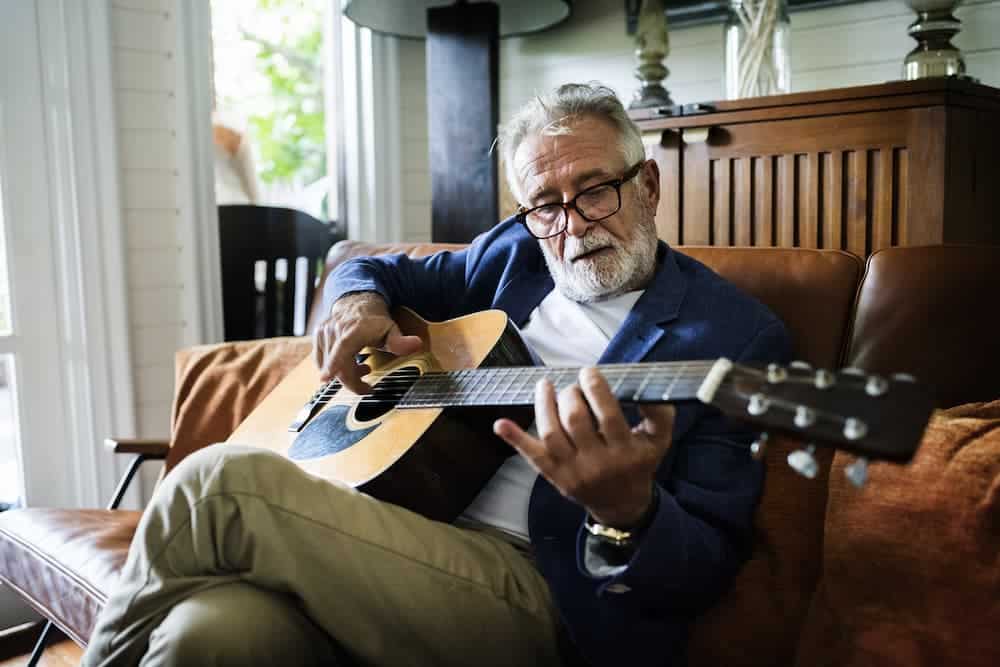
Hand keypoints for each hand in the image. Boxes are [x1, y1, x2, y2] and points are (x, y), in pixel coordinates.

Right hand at [312, 292, 422, 393]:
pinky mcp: (317, 338)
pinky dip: (334, 368)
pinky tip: (347, 364)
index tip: (326, 378)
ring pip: (329, 365)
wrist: (357, 303)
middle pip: (337, 365)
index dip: (334, 365)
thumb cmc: (374, 320)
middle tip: (366, 386)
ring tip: (362, 368)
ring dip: (345, 374)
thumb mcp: (392, 330)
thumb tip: (416, 344)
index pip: (342, 348)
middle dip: (352, 381)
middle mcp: (335, 330)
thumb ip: (400, 341)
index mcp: (353, 329)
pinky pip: (321, 361)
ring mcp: (324, 333)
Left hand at [493, 368, 674, 526]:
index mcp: (625, 451)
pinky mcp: (555, 476)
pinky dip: (515, 439)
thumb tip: (648, 387)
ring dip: (544, 405)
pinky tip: (500, 423)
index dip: (595, 388)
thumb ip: (659, 413)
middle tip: (573, 386)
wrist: (622, 504)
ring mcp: (573, 471)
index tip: (589, 372)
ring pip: (551, 434)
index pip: (608, 414)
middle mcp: (598, 463)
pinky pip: (532, 457)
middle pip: (576, 420)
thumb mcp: (658, 441)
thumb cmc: (638, 463)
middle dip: (571, 394)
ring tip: (545, 386)